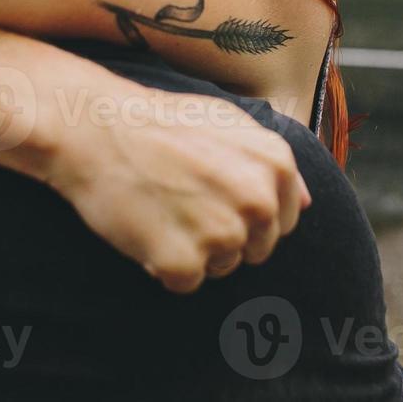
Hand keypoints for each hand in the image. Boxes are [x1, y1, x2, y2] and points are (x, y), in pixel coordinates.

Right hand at [46, 90, 309, 293]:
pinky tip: (146, 228)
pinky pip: (183, 282)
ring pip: (221, 267)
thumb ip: (271, 162)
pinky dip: (162, 264)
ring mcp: (223, 234)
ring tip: (161, 207)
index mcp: (276, 164)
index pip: (282, 219)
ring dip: (192, 248)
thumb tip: (307, 202)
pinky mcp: (185, 262)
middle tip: (181, 200)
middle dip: (221, 234)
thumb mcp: (227, 121)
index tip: (210, 193)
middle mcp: (259, 201)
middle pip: (254, 248)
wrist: (94, 125)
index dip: (244, 212)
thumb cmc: (157, 120)